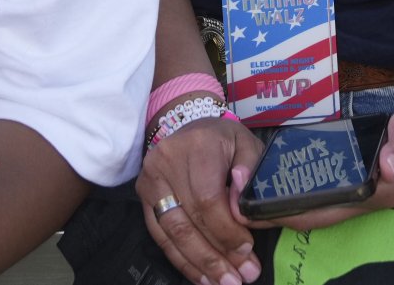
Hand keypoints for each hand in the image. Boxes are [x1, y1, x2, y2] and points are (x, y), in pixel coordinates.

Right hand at [136, 115, 263, 284]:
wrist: (189, 124)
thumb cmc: (223, 140)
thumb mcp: (247, 145)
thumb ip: (251, 173)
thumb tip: (243, 209)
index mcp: (198, 146)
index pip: (207, 198)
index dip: (226, 230)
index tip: (247, 251)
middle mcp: (167, 161)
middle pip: (189, 220)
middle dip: (216, 254)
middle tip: (239, 278)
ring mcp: (150, 179)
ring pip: (172, 232)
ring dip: (199, 263)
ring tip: (223, 283)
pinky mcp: (143, 196)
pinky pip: (160, 235)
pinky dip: (181, 259)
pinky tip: (201, 276)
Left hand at [264, 97, 393, 233]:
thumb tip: (387, 166)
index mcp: (377, 194)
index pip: (323, 212)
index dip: (288, 215)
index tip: (255, 212)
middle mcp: (367, 199)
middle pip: (314, 214)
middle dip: (278, 214)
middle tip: (240, 206)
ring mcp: (363, 191)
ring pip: (318, 205)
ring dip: (287, 203)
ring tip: (253, 195)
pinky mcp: (361, 179)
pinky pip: (325, 190)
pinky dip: (302, 189)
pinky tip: (283, 180)